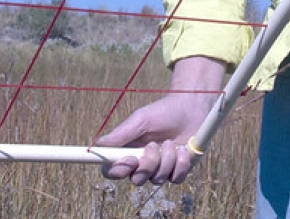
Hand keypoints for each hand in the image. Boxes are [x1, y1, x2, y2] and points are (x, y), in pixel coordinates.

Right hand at [95, 56, 223, 185]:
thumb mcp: (140, 119)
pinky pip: (175, 179)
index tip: (130, 159)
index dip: (118, 171)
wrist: (191, 108)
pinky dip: (180, 165)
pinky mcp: (178, 171)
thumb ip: (121, 134)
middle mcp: (142, 163)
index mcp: (128, 151)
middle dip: (147, 165)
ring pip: (157, 180)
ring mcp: (160, 169)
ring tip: (170, 142)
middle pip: (136, 180)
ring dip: (165, 160)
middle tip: (154, 146)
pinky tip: (183, 150)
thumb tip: (97, 144)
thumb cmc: (162, 111)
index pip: (113, 170)